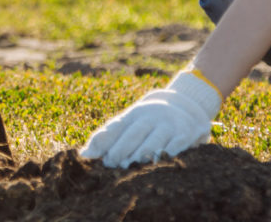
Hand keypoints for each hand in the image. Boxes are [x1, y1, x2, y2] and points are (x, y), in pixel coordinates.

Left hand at [80, 71, 221, 168]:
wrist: (185, 104)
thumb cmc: (148, 122)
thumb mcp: (128, 124)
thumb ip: (107, 139)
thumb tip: (84, 156)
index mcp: (132, 115)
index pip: (115, 127)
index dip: (104, 142)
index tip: (92, 156)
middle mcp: (150, 117)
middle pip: (134, 133)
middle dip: (122, 149)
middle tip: (112, 164)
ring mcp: (169, 124)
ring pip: (154, 140)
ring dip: (143, 153)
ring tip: (132, 165)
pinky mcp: (186, 133)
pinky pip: (177, 143)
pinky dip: (169, 152)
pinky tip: (160, 161)